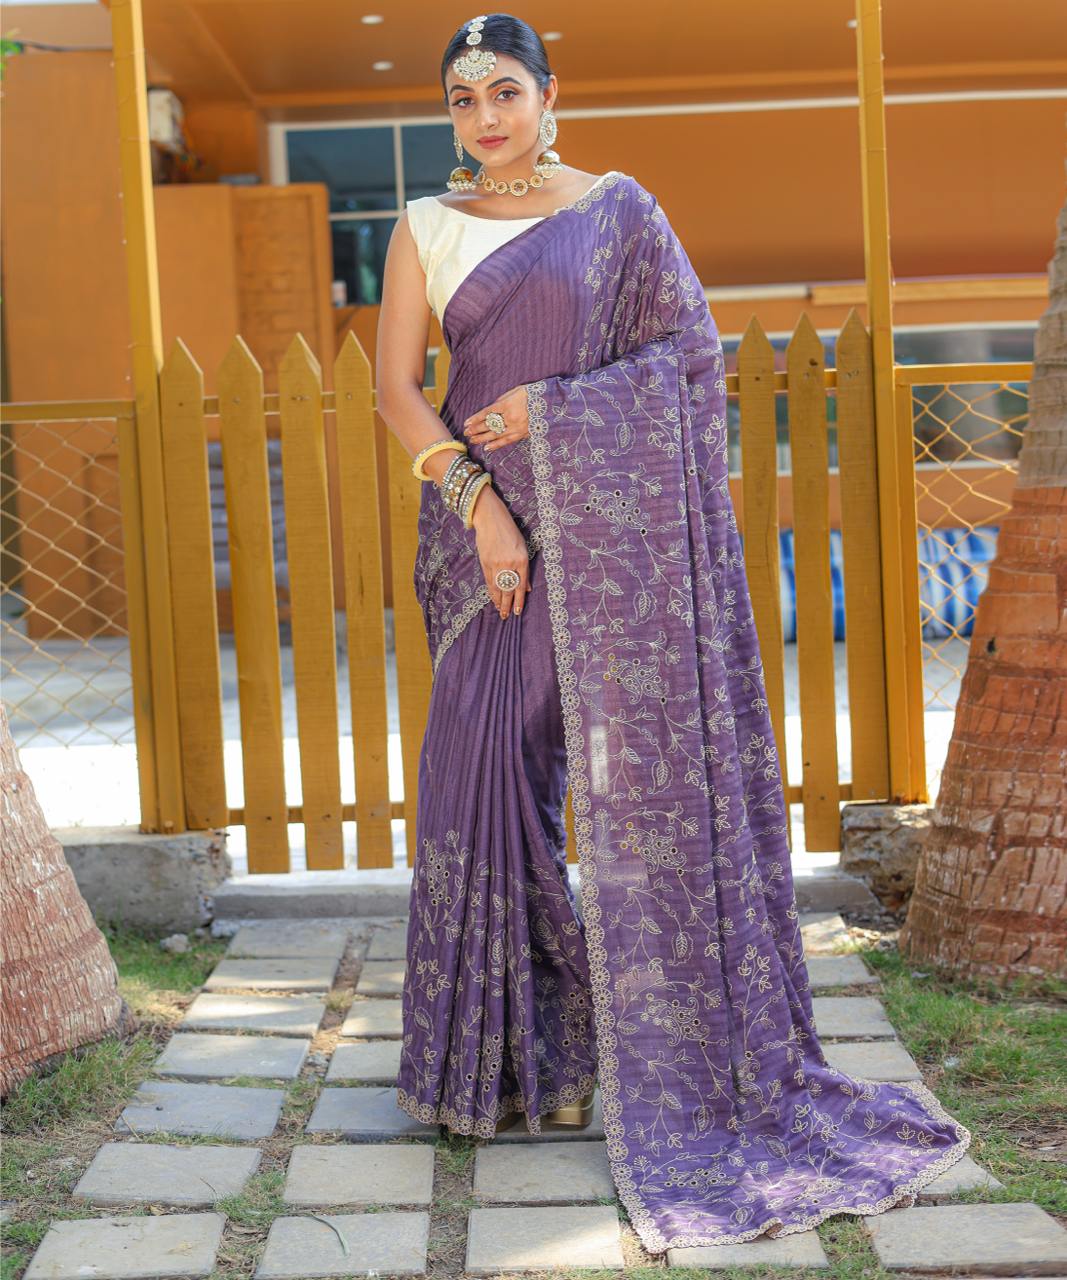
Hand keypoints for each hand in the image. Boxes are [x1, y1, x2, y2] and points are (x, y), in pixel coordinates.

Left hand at [462, 384, 528, 451]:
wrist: (551, 403)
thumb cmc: (532, 394)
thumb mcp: (515, 391)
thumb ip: (502, 400)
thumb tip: (491, 409)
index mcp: (507, 404)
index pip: (487, 413)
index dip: (476, 418)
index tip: (467, 423)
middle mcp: (510, 417)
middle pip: (489, 424)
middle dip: (476, 429)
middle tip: (466, 433)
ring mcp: (516, 427)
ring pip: (496, 434)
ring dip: (482, 438)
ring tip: (472, 440)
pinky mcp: (522, 434)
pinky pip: (507, 441)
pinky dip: (496, 445)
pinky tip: (487, 447)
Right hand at [471, 488, 531, 619]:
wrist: (490, 519)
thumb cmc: (509, 531)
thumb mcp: (523, 547)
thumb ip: (525, 569)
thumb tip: (527, 587)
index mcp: (521, 560)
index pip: (521, 586)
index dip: (519, 601)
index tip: (518, 612)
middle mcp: (509, 564)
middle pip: (508, 590)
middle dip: (508, 605)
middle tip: (507, 616)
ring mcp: (496, 564)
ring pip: (497, 588)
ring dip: (498, 601)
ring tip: (500, 611)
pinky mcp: (485, 563)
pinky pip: (489, 582)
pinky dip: (491, 592)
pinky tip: (493, 599)